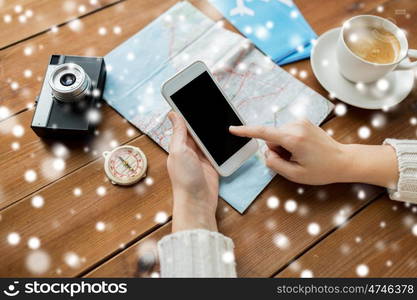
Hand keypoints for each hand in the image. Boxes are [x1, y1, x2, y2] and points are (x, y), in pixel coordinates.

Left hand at [167, 112, 218, 232]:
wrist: (198, 201)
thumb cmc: (185, 178)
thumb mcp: (179, 151)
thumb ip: (178, 132)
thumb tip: (172, 113)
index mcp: (178, 144)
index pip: (183, 123)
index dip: (187, 111)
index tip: (193, 96)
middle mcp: (188, 149)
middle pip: (197, 129)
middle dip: (203, 118)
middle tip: (213, 102)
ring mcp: (201, 156)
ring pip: (208, 138)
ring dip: (213, 130)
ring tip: (222, 114)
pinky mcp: (212, 163)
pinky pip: (217, 149)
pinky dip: (221, 142)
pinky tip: (228, 133)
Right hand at [230, 119, 397, 187]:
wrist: (343, 161)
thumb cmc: (322, 170)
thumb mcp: (295, 175)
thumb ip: (274, 164)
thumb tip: (266, 152)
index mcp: (293, 139)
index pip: (263, 133)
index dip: (246, 131)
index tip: (232, 129)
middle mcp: (296, 126)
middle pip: (271, 137)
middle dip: (276, 150)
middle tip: (293, 160)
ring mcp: (301, 122)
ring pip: (278, 135)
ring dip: (283, 146)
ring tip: (300, 155)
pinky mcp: (304, 122)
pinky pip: (286, 132)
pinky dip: (289, 141)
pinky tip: (302, 149)